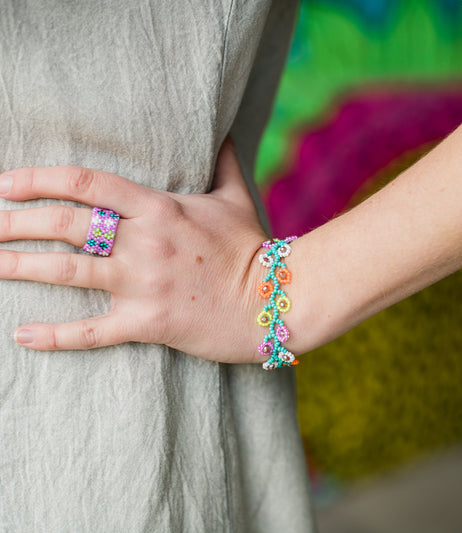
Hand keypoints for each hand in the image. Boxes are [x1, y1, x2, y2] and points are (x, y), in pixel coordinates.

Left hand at [0, 138, 268, 362]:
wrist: (273, 301)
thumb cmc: (252, 248)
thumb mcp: (236, 197)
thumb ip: (223, 160)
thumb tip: (224, 128)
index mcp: (160, 208)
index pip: (86, 184)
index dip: (38, 179)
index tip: (4, 182)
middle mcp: (145, 243)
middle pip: (65, 226)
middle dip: (13, 221)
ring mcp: (144, 284)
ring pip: (67, 273)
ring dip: (18, 267)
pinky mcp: (148, 323)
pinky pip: (92, 333)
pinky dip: (54, 336)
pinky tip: (21, 335)